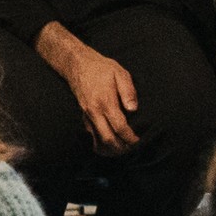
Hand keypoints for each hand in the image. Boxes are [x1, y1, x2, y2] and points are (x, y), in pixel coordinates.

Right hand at [47, 35, 141, 150]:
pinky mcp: (83, 116)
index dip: (130, 137)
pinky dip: (101, 143)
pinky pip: (92, 134)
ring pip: (98, 140)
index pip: (119, 126)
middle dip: (121, 148)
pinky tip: (110, 145)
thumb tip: (133, 109)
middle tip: (132, 149)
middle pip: (108, 138)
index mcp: (105, 102)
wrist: (77, 65)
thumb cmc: (101, 68)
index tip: (138, 141)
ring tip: (122, 151)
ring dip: (110, 149)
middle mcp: (94, 111)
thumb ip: (128, 91)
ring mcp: (87, 115)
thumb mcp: (120, 73)